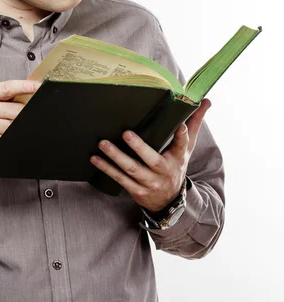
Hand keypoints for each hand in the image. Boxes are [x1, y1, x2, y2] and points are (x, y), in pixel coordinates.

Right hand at [0, 79, 40, 188]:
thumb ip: (1, 100)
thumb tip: (29, 95)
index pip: (8, 87)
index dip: (26, 86)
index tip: (40, 86)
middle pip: (18, 108)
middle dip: (26, 113)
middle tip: (27, 117)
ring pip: (17, 123)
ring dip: (20, 127)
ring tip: (9, 130)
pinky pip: (12, 136)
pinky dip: (14, 138)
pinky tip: (7, 139)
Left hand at [90, 98, 211, 211]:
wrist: (169, 201)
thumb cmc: (176, 165)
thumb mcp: (187, 147)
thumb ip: (194, 123)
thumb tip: (206, 100)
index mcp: (178, 158)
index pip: (182, 145)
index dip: (182, 136)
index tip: (179, 126)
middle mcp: (164, 171)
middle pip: (152, 160)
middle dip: (139, 147)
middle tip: (126, 133)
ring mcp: (150, 182)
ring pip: (132, 170)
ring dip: (116, 157)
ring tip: (103, 144)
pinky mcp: (137, 190)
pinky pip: (120, 179)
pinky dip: (107, 168)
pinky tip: (95, 158)